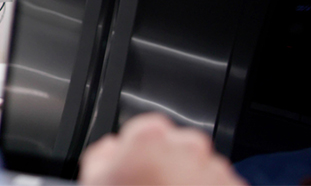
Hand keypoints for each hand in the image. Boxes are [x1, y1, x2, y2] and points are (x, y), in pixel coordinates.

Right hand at [80, 114, 243, 185]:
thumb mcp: (95, 183)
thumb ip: (101, 156)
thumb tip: (111, 149)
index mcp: (150, 139)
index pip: (143, 130)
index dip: (136, 152)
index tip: (133, 170)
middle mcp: (188, 147)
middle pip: (174, 147)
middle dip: (165, 166)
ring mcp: (215, 169)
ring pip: (198, 167)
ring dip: (187, 183)